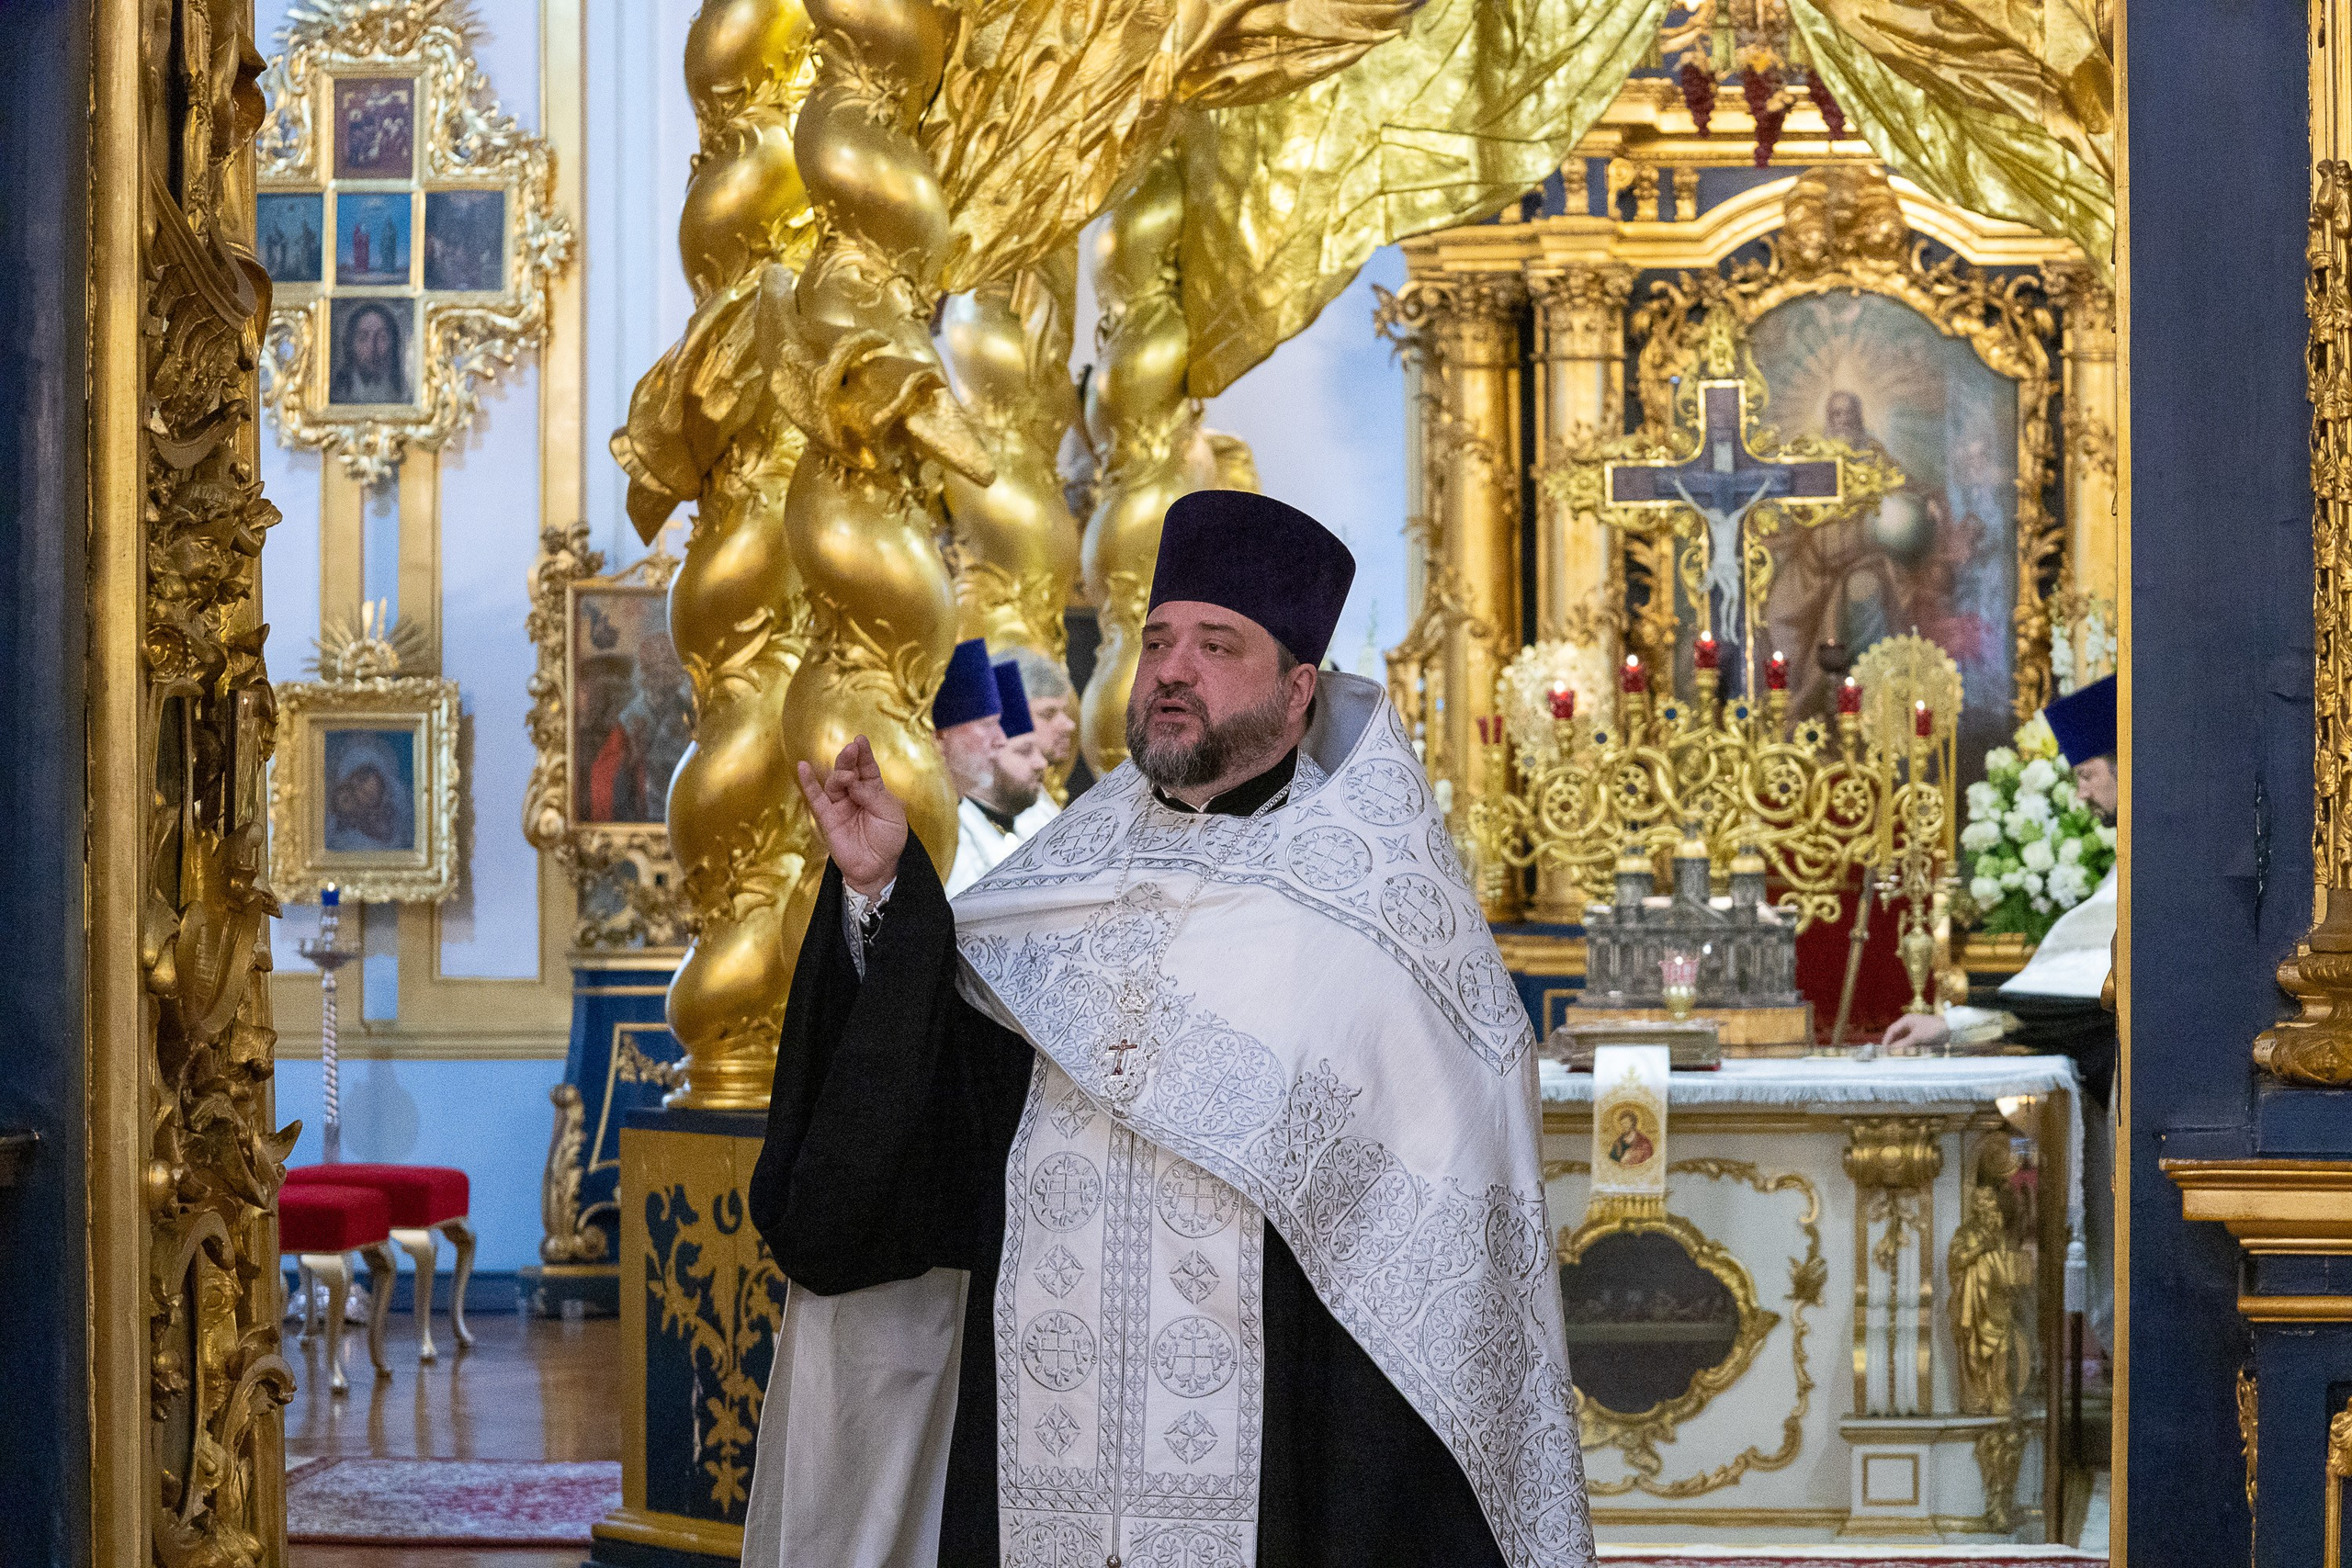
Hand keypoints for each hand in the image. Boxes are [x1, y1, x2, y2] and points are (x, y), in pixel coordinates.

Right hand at [797, 737, 908, 898]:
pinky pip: (815, 798)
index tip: (860, 740)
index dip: (863, 754)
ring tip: (847, 775)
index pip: (867, 768)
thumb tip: (855, 783)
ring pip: (834, 783)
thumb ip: (874, 796)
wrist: (878, 868)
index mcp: (874, 791)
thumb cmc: (889, 841)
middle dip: (849, 759)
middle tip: (852, 749)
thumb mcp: (891, 815)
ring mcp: (840, 806)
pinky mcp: (827, 818)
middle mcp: (855, 795)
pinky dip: (808, 783)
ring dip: (840, 775)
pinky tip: (802, 767)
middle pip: (849, 771)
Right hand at [1878, 1013, 1951, 1052]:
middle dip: (1893, 1044)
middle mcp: (1909, 1025)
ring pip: (1904, 1040)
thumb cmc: (1932, 1029)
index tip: (1883, 1050)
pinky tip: (1907, 1054)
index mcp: (1906, 1021)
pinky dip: (1908, 1048)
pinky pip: (1911, 1043)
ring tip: (1897, 1056)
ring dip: (1901, 1047)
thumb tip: (1891, 1050)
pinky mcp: (1921, 1036)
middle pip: (1897, 1035)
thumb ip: (1904, 1043)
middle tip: (1889, 1055)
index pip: (1892, 1030)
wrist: (1951, 1029)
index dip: (1886, 1040)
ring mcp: (1915, 1030)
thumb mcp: (1917, 1037)